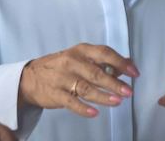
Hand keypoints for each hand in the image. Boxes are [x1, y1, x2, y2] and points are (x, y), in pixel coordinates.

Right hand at [19, 43, 139, 117]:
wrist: (30, 78)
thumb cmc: (61, 67)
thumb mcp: (81, 58)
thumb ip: (104, 62)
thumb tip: (129, 63)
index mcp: (81, 50)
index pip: (104, 53)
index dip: (121, 62)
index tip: (134, 73)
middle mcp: (72, 62)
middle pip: (96, 72)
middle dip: (115, 83)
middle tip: (129, 92)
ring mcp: (63, 78)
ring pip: (86, 88)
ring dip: (103, 95)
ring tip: (118, 101)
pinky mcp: (55, 94)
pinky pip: (71, 102)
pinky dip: (83, 108)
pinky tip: (95, 113)